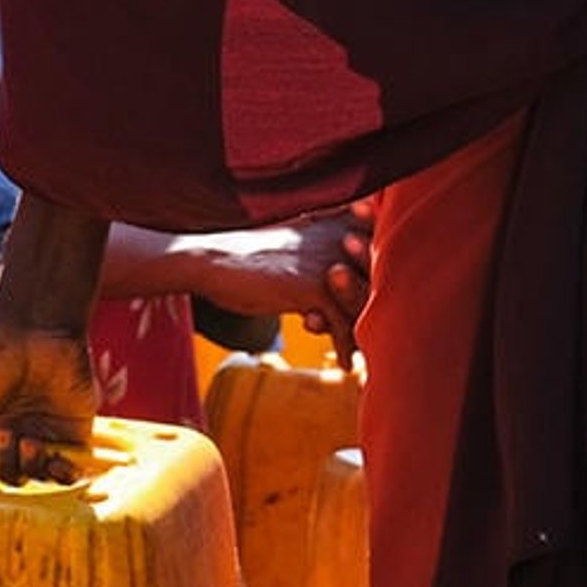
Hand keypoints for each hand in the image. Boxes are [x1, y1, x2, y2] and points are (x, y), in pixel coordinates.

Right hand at [0, 313, 98, 484]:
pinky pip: (69, 468)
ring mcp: (45, 434)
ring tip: (28, 441)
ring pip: (36, 475)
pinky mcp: (73, 431)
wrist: (36, 325)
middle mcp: (14, 434)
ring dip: (28, 467)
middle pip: (6, 475)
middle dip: (2, 463)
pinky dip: (62, 474)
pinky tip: (54, 461)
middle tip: (2, 434)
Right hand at [176, 204, 373, 368]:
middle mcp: (339, 236)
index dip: (375, 287)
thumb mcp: (290, 258)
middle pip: (375, 281)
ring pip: (364, 304)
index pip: (375, 256)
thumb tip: (330, 304)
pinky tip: (347, 364)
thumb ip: (319, 270)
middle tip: (375, 341)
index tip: (373, 316)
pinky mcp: (316, 286)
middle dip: (373, 314)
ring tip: (363, 354)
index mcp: (335, 222)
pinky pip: (344, 324)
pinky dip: (346, 347)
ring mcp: (329, 260)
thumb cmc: (244, 263)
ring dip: (364, 333)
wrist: (210, 262)